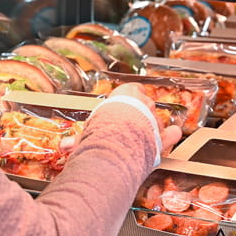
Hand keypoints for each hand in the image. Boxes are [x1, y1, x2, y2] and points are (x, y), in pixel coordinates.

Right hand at [58, 83, 183, 154]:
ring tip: (143, 136)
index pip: (132, 89)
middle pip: (145, 104)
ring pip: (157, 119)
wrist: (117, 142)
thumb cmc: (101, 130)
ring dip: (151, 126)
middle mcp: (144, 104)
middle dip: (139, 114)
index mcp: (126, 95)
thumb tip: (63, 146)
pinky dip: (171, 135)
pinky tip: (172, 135)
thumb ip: (79, 139)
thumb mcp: (87, 132)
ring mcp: (155, 120)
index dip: (129, 98)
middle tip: (128, 125)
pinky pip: (171, 133)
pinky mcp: (163, 137)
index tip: (122, 105)